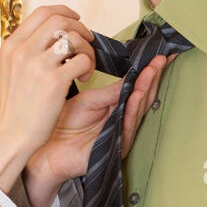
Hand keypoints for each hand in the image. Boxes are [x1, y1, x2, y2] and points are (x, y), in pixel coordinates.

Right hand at [0, 5, 96, 192]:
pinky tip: (85, 78)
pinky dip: (89, 66)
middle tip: (87, 40)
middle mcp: (23, 51)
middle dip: (80, 27)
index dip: (64, 11)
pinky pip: (81, 60)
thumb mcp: (10, 71)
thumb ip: (25, 51)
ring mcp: (38, 66)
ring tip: (86, 65)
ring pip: (73, 37)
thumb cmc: (14, 108)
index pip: (42, 13)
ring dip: (87, 48)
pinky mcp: (54, 82)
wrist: (10, 135)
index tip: (76, 19)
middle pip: (59, 20)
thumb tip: (49, 36)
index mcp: (11, 46)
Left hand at [23, 53, 172, 206]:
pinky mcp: (117, 146)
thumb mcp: (88, 101)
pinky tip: (137, 94)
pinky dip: (133, 108)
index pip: (134, 88)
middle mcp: (121, 120)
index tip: (156, 57)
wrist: (46, 150)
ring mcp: (121, 133)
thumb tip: (131, 75)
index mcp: (114, 108)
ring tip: (152, 72)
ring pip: (138, 109)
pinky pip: (128, 124)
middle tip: (160, 60)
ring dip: (146, 89)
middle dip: (151, 78)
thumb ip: (110, 91)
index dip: (146, 73)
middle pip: (142, 97)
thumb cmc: (62, 126)